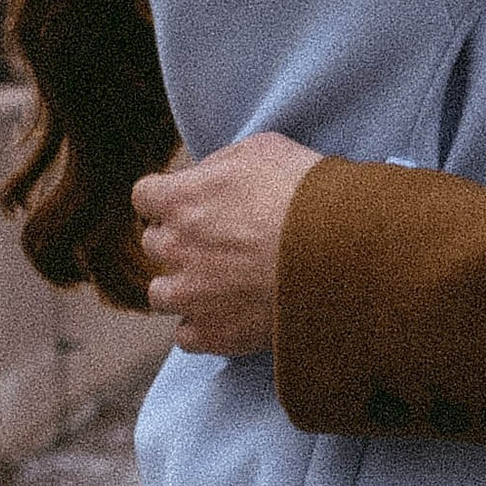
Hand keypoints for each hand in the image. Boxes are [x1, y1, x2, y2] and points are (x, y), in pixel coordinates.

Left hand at [134, 132, 324, 355]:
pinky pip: (185, 336)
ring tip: (221, 285)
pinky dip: (203, 327)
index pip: (145, 196)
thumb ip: (220, 163)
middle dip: (180, 242)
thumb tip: (205, 176)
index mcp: (181, 199)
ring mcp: (190, 295)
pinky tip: (230, 316)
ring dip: (183, 287)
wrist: (340, 251)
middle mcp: (175, 247)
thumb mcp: (263, 149)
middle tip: (219, 243)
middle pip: (154, 245)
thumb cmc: (306, 193)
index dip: (166, 200)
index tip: (188, 205)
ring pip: (160, 294)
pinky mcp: (212, 333)